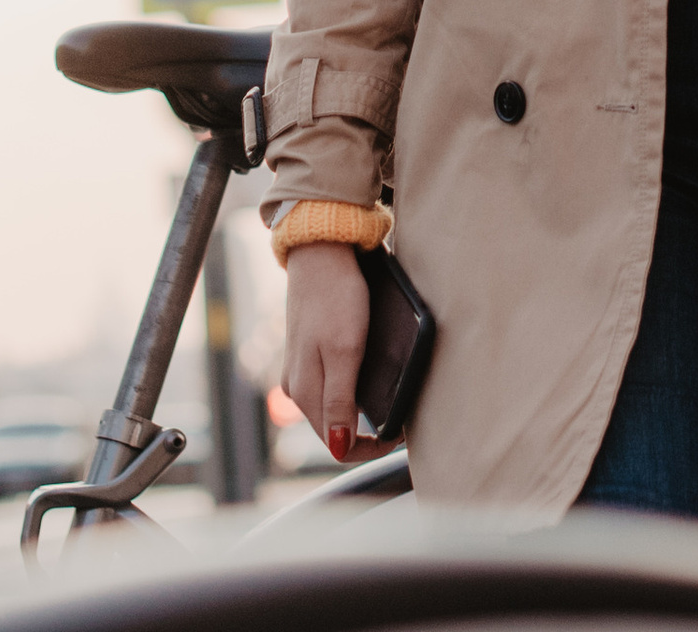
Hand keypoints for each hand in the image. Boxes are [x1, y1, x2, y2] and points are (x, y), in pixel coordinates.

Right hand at [281, 243, 390, 463]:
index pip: (337, 445)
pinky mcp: (306, 352)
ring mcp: (299, 369)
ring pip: (331, 409)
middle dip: (366, 432)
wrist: (320, 250)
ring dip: (358, 413)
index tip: (399, 433)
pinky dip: (349, 390)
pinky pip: (328, 385)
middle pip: (333, 430)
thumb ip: (340, 401)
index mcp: (305, 393)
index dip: (370, 446)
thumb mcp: (344, 350)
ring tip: (387, 398)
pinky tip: (366, 374)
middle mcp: (297, 387)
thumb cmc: (336, 297)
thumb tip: (339, 447)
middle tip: (400, 418)